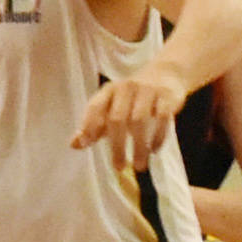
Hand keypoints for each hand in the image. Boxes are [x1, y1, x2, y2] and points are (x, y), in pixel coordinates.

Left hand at [72, 62, 189, 162]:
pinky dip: (158, 136)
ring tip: (140, 165)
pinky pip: (161, 117)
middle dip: (117, 145)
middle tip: (119, 167)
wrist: (165, 74)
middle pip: (117, 118)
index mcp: (109, 91)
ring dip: (139, 146)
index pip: (94, 107)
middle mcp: (126, 88)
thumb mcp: (112, 107)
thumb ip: (95, 127)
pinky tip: (154, 150)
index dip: (88, 126)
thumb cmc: (132, 98)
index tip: (85, 145)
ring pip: (139, 120)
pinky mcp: (166, 96)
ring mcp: (147, 91)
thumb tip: (74, 145)